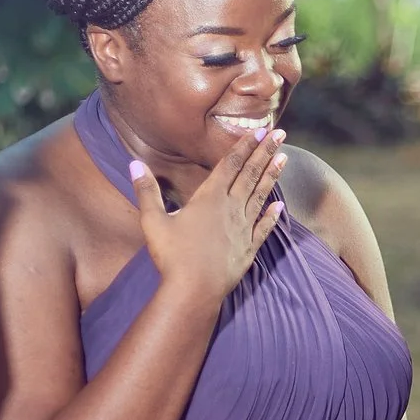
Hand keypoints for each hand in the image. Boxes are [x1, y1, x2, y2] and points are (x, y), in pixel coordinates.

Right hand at [130, 127, 285, 304]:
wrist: (195, 290)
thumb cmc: (172, 255)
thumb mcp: (153, 221)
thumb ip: (146, 191)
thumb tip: (134, 163)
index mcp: (210, 197)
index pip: (230, 165)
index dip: (245, 146)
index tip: (260, 130)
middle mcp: (231, 208)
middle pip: (250, 174)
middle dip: (265, 152)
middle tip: (280, 134)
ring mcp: (243, 228)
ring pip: (261, 195)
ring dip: (272, 175)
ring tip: (285, 157)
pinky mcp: (249, 248)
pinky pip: (263, 228)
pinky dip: (272, 215)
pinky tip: (280, 206)